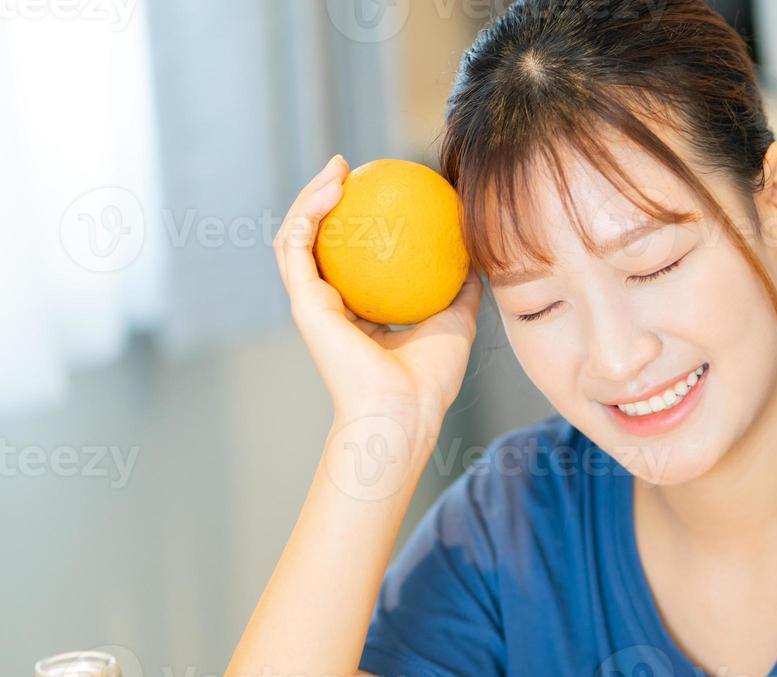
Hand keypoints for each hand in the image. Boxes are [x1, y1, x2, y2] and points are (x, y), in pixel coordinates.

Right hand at [273, 154, 480, 430]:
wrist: (405, 408)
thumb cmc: (432, 378)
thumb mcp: (456, 320)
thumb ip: (461, 287)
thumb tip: (478, 253)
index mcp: (359, 313)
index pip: (351, 258)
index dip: (357, 221)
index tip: (379, 190)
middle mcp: (331, 306)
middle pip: (319, 242)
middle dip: (326, 199)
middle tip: (349, 169)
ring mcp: (313, 304)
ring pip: (298, 236)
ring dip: (311, 196)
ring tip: (337, 168)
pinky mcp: (303, 302)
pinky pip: (298, 245)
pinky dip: (310, 212)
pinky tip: (333, 187)